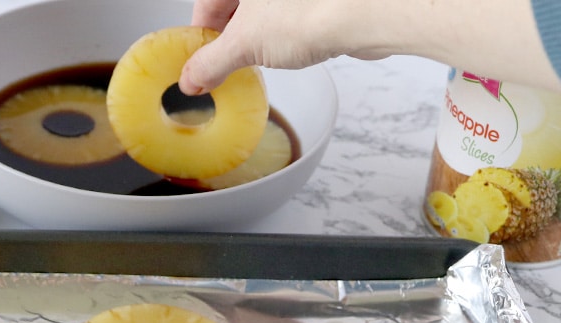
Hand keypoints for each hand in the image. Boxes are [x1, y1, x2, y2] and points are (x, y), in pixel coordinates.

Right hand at [177, 0, 560, 99]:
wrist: (368, 11)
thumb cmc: (310, 11)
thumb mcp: (244, 44)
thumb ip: (212, 62)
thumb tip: (193, 77)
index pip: (207, 1)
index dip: (201, 33)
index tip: (200, 62)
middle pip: (235, 4)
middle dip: (228, 37)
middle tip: (225, 67)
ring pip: (265, 9)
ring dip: (257, 36)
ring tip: (257, 62)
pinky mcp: (322, 1)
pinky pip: (292, 13)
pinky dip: (285, 32)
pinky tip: (287, 51)